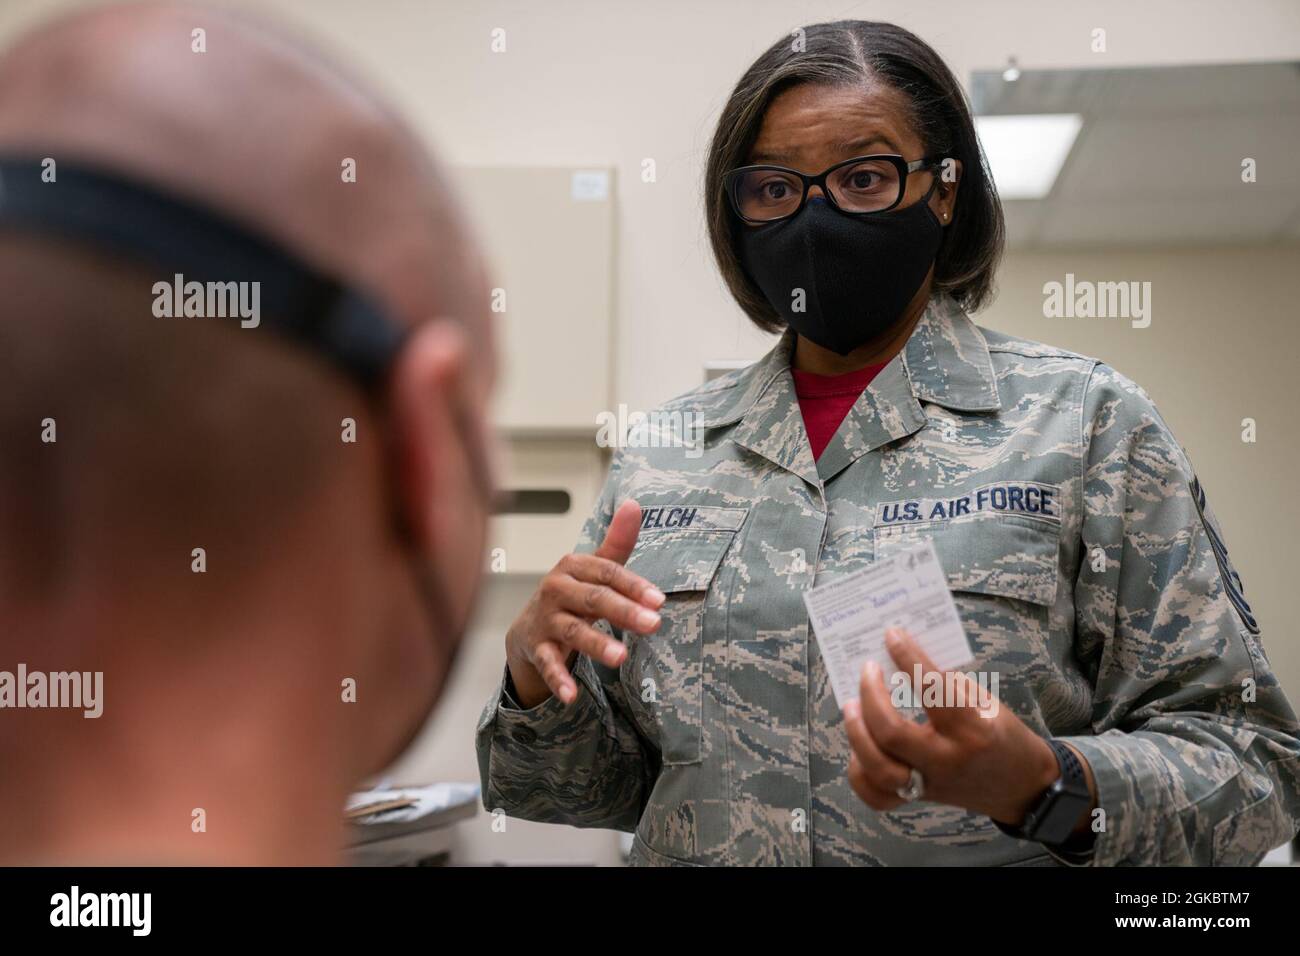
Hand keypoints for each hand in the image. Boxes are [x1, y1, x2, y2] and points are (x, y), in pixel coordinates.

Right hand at [505, 499, 663, 707]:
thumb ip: (617, 542)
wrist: (528, 627)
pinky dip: (559, 680)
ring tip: (620, 657)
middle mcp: (556, 590)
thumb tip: (633, 503)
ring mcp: (546, 620)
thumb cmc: (570, 594)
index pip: (606, 572)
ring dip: (595, 643)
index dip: (633, 585)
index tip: (659, 600)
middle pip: (593, 599)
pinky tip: (572, 696)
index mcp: (573, 567)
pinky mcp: (538, 649)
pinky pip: (549, 664)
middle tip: (653, 624)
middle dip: (623, 611)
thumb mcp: (593, 568)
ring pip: (572, 631)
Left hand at [842, 628, 1077, 825]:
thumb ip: (947, 685)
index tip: (892, 634)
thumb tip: (904, 659)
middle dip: (871, 696)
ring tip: (850, 705)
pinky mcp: (920, 798)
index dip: (909, 658)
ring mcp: (931, 784)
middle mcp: (948, 760)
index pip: (933, 690)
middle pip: (892, 732)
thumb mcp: (986, 702)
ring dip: (856, 733)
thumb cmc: (1003, 735)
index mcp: (973, 730)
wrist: (1023, 787)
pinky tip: (859, 747)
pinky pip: (878, 795)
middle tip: (867, 670)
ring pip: (878, 768)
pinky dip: (860, 771)